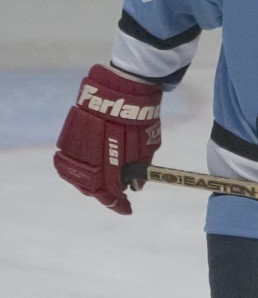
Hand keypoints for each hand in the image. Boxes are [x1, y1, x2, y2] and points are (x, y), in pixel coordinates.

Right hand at [53, 64, 161, 214]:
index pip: (108, 192)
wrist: (124, 88)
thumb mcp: (148, 146)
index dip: (117, 204)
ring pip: (75, 175)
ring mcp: (76, 144)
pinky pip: (69, 158)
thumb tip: (135, 187)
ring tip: (102, 184)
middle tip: (116, 196)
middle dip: (103, 195)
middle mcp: (88, 156)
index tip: (126, 209)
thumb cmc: (140, 117)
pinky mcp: (70, 132)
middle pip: (89, 187)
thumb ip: (140, 169)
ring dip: (88, 184)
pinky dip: (79, 168)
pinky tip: (91, 168)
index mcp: (108, 162)